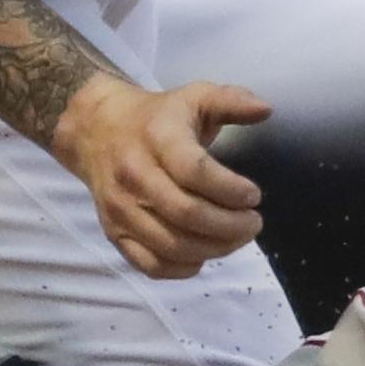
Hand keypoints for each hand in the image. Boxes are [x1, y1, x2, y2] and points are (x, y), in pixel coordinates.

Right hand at [53, 74, 271, 278]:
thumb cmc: (158, 117)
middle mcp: (134, 175)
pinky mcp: (114, 233)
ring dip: (214, 249)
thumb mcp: (195, 96)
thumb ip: (232, 100)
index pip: (195, 171)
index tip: (254, 196)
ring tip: (237, 238)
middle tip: (254, 223)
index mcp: (157, 137)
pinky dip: (183, 268)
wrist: (98, 131)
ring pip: (171, 245)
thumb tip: (266, 110)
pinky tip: (204, 254)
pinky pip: (150, 265)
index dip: (230, 189)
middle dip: (230, 226)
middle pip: (186, 214)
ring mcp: (121, 208)